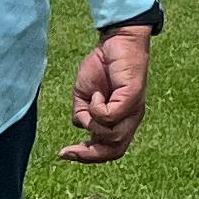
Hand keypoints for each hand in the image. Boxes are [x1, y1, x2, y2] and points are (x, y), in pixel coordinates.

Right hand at [61, 24, 151, 161]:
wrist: (116, 41)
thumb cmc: (102, 67)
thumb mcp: (85, 96)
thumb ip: (83, 115)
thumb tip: (81, 127)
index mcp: (120, 121)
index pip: (109, 151)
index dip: (87, 157)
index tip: (64, 154)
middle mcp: (131, 120)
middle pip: (114, 151)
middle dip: (89, 154)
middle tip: (68, 150)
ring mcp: (134, 110)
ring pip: (112, 137)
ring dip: (93, 124)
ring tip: (90, 101)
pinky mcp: (133, 98)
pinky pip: (110, 117)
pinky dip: (97, 109)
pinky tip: (97, 95)